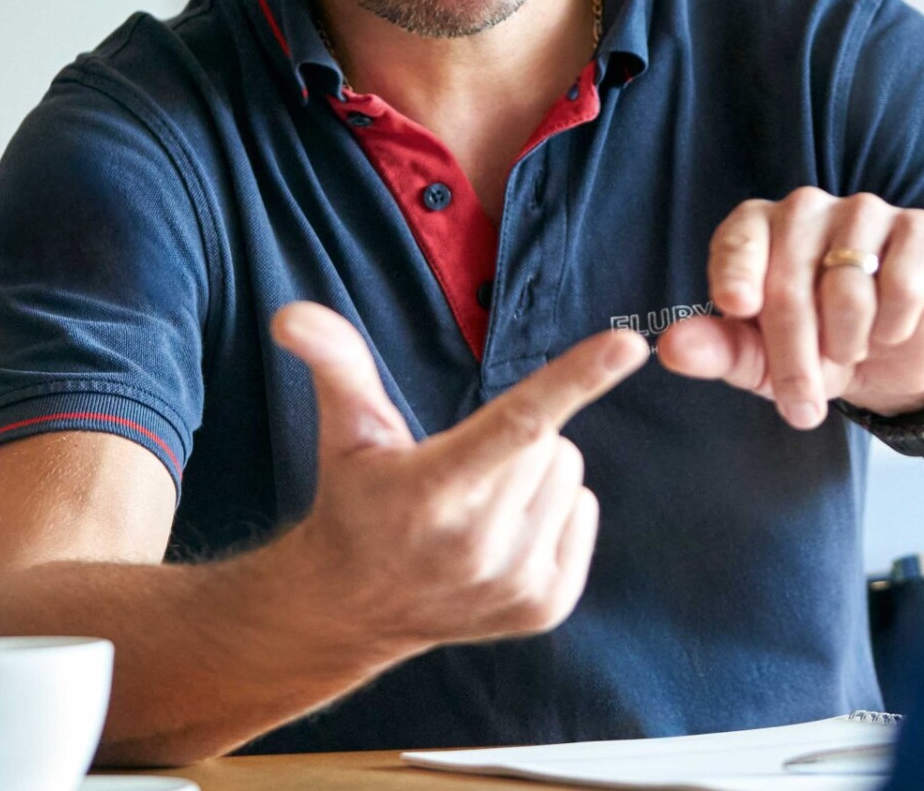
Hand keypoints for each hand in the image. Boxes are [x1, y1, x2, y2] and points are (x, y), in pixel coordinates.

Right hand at [267, 302, 647, 653]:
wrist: (350, 610)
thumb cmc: (355, 502)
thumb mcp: (346, 431)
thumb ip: (336, 363)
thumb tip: (293, 313)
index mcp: (433, 490)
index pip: (519, 423)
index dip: (576, 378)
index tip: (630, 345)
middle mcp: (478, 544)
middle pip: (551, 441)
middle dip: (517, 440)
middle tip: (461, 472)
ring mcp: (514, 582)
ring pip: (571, 475)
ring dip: (535, 475)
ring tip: (476, 505)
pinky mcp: (545, 605)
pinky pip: (584, 512)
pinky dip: (554, 513)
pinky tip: (501, 535)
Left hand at [657, 190, 923, 429]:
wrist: (892, 362)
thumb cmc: (815, 351)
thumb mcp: (759, 362)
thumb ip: (716, 349)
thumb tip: (669, 347)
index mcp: (759, 227)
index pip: (739, 240)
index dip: (736, 272)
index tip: (738, 307)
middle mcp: (808, 208)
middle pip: (791, 282)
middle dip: (795, 356)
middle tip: (801, 406)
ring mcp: (866, 211)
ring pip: (848, 285)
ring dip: (848, 342)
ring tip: (849, 353)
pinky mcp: (920, 228)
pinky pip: (902, 282)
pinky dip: (893, 324)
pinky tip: (890, 330)